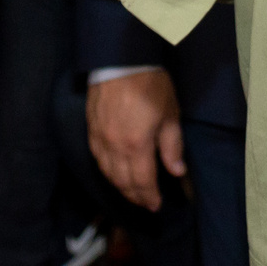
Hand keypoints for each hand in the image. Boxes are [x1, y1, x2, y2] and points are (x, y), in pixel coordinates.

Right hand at [88, 69, 184, 211]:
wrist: (121, 59)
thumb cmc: (151, 84)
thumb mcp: (170, 114)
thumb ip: (172, 146)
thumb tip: (176, 171)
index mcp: (137, 145)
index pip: (142, 182)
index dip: (149, 197)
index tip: (156, 206)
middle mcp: (114, 147)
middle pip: (122, 182)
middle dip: (135, 196)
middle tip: (145, 203)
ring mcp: (99, 139)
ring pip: (107, 173)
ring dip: (120, 186)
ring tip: (131, 193)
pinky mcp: (90, 129)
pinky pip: (97, 158)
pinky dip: (106, 171)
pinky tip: (113, 173)